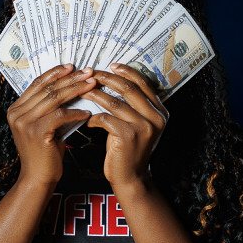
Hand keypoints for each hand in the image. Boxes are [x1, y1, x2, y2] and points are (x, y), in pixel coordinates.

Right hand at [7, 64, 93, 189]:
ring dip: (76, 90)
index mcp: (16, 108)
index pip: (38, 83)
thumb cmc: (45, 152)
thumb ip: (50, 108)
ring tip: (92, 85)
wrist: (38, 178)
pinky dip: (75, 112)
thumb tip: (71, 86)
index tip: (74, 66)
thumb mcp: (45, 125)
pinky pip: (59, 115)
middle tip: (88, 72)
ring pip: (54, 98)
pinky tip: (87, 112)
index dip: (56, 73)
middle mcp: (16, 113)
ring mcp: (24, 122)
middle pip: (47, 88)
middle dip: (70, 78)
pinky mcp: (36, 132)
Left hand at [82, 63, 166, 197]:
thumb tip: (115, 79)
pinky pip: (105, 119)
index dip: (125, 72)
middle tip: (90, 74)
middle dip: (107, 79)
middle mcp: (156, 117)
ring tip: (82, 92)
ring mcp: (143, 127)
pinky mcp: (128, 136)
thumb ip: (134, 105)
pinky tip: (86, 119)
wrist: (131, 177)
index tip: (110, 65)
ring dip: (95, 95)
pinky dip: (93, 118)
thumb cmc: (129, 149)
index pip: (143, 83)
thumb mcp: (138, 124)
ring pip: (114, 102)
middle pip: (129, 89)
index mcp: (160, 111)